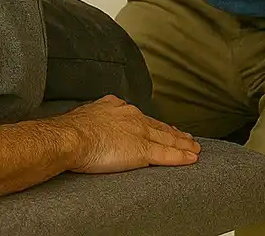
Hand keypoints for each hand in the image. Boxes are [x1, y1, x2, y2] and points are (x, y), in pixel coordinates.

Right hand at [54, 95, 199, 173]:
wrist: (69, 137)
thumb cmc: (70, 130)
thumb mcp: (84, 117)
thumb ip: (94, 120)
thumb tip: (91, 126)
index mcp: (116, 107)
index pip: (141, 118)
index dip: (154, 124)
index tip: (163, 128)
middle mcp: (131, 116)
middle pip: (158, 127)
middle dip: (174, 133)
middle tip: (187, 138)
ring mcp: (139, 133)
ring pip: (167, 139)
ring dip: (183, 144)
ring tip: (195, 148)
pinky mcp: (142, 150)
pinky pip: (167, 155)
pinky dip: (181, 157)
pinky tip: (191, 158)